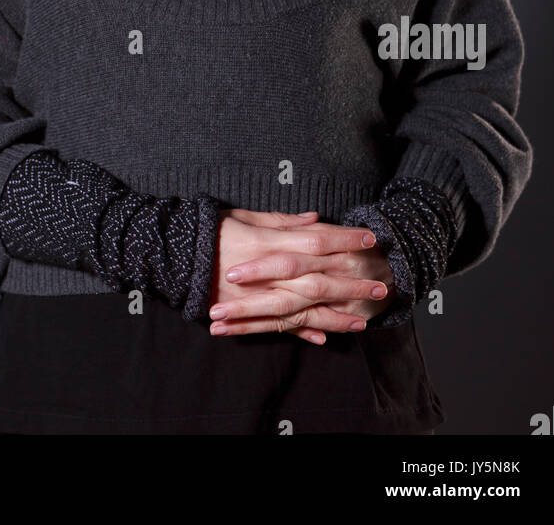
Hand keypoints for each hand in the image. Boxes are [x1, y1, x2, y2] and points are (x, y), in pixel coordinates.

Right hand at [208, 208, 395, 343]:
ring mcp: (257, 295)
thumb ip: (282, 221)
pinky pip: (280, 326)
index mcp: (267, 242)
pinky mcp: (248, 311)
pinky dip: (303, 331)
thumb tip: (316, 220)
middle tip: (381, 284)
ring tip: (364, 318)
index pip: (314, 240)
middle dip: (350, 281)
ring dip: (336, 314)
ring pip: (305, 308)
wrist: (173, 257)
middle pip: (317, 277)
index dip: (344, 239)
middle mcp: (266, 271)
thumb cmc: (210, 230)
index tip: (369, 238)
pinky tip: (325, 337)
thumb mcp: (244, 216)